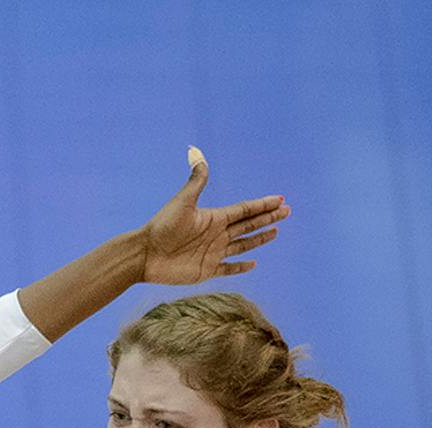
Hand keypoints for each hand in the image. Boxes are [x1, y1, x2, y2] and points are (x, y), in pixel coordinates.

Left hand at [138, 146, 289, 285]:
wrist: (144, 255)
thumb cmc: (161, 227)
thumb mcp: (182, 202)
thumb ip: (196, 181)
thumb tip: (197, 152)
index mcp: (214, 218)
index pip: (244, 210)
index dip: (262, 205)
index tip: (280, 199)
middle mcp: (216, 234)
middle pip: (248, 225)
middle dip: (268, 218)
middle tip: (287, 211)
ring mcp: (212, 252)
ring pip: (243, 245)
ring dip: (259, 239)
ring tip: (275, 232)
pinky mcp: (206, 270)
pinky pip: (228, 268)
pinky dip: (240, 267)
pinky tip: (253, 263)